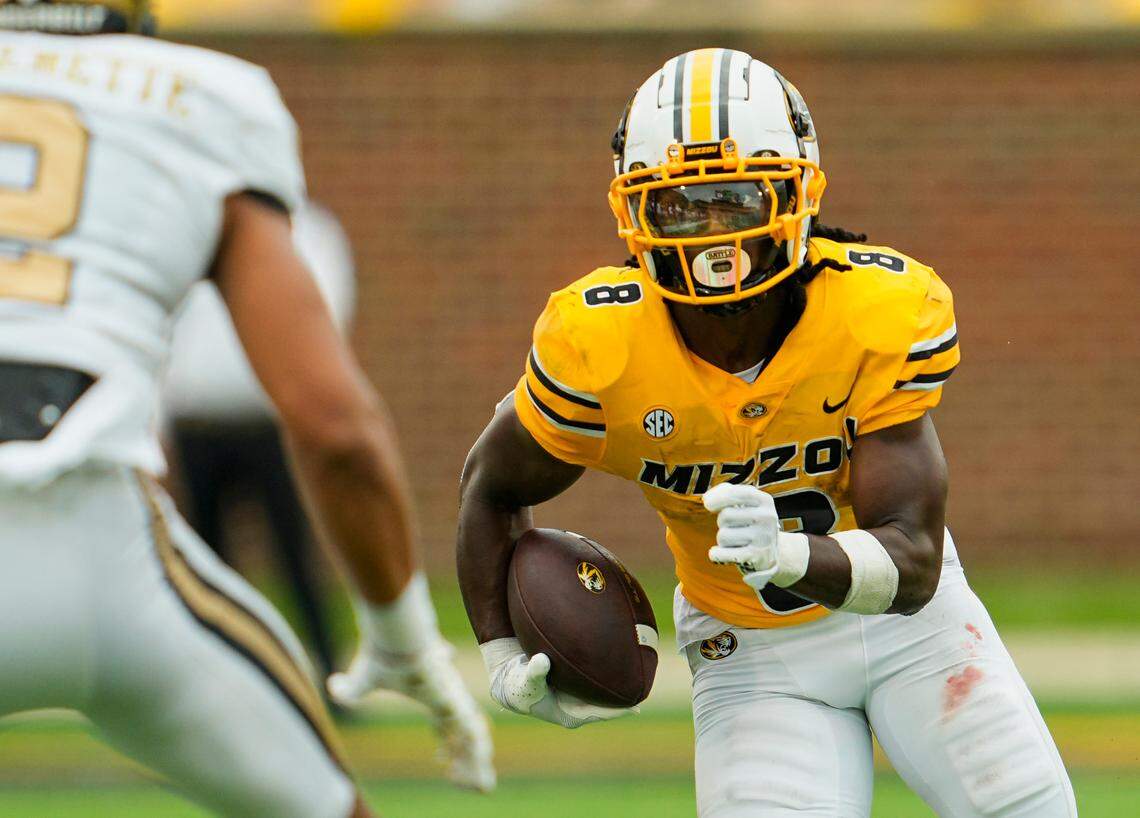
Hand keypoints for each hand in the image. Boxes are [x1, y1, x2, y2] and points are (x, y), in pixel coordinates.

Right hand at [329, 641, 495, 792]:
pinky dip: (476, 762)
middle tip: (468, 779)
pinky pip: (472, 739)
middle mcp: (449, 696)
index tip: (441, 759)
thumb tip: (332, 686)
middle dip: (467, 754)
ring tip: (482, 789)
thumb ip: (350, 689)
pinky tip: (480, 782)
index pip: (444, 722)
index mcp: (432, 693)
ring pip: (474, 738)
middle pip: (464, 731)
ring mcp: (456, 700)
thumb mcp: (361, 680)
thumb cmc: (382, 655)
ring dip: (476, 763)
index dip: (445, 741)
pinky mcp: (456, 705)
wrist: (395, 638)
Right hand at [480, 638, 637, 728]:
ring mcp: (576, 698)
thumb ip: (535, 672)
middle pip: (606, 706)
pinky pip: (594, 684)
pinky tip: (618, 662)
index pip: (600, 714)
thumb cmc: (518, 684)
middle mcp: (576, 708)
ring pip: (602, 695)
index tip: (636, 708)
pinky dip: (605, 675)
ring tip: (639, 678)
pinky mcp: (574, 687)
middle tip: (643, 691)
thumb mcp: (525, 680)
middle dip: (623, 700)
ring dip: (617, 689)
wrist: (509, 681)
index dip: (617, 711)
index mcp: (569, 715)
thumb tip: (543, 661)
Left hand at [703, 482, 779, 589]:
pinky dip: (716, 555)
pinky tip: (721, 555)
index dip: (718, 497)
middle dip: (722, 523)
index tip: (706, 503)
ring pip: (723, 536)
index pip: (737, 493)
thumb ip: (726, 492)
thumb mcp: (746, 503)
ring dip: (723, 541)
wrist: (770, 553)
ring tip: (736, 542)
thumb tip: (707, 499)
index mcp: (765, 501)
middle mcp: (767, 517)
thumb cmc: (750, 523)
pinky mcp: (756, 557)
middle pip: (725, 516)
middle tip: (734, 528)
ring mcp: (763, 538)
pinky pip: (722, 553)